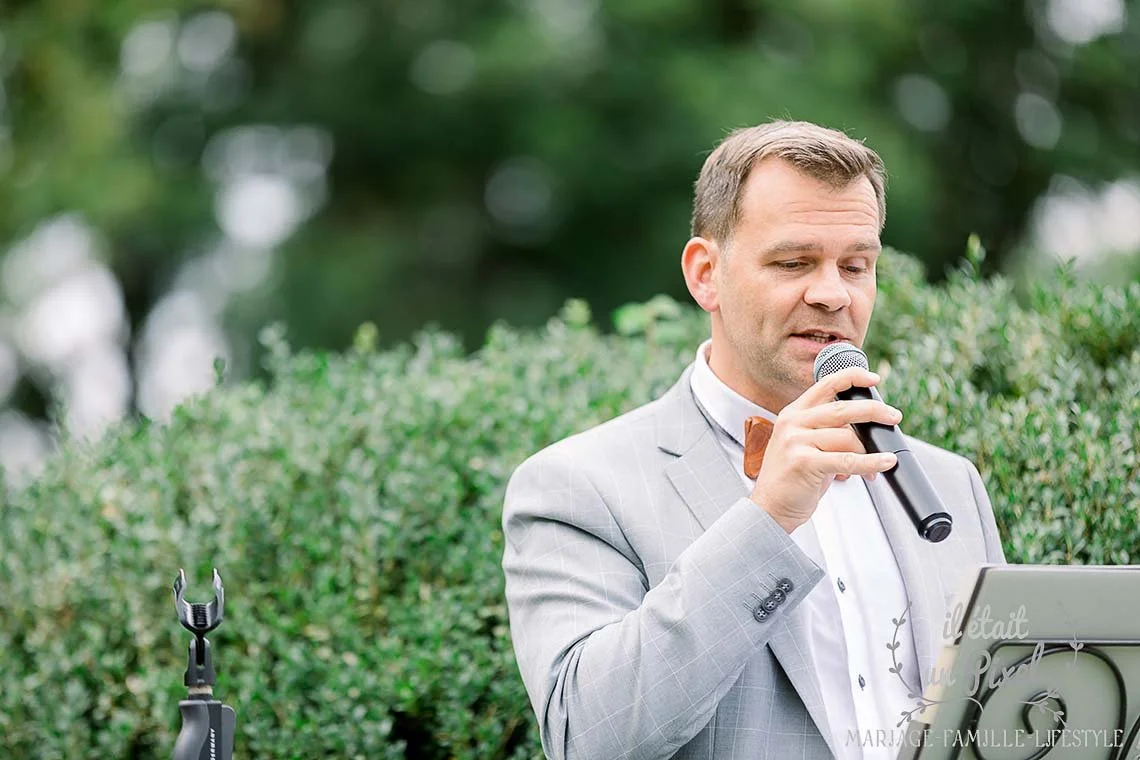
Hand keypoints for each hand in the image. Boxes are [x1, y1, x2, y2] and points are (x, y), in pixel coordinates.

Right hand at [749, 366, 901, 532]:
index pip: (825, 385)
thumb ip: (827, 431)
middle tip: (894, 417)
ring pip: (847, 437)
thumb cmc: (792, 479)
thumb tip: (866, 427)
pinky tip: (885, 462)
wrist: (770, 508)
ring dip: (870, 450)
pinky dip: (871, 462)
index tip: (873, 378)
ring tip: (882, 460)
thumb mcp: (805, 445)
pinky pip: (847, 460)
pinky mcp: (803, 462)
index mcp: (793, 414)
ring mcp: (795, 442)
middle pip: (842, 409)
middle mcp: (792, 423)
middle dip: (874, 411)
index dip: (851, 377)